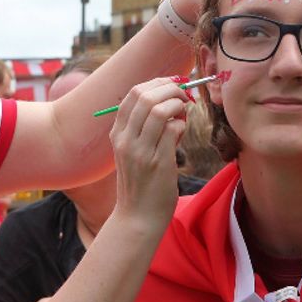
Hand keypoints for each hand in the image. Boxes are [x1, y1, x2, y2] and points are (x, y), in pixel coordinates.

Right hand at [107, 77, 185, 230]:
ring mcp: (140, 151)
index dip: (156, 83)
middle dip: (169, 89)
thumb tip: (172, 106)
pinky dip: (181, 124)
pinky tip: (182, 133)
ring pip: (159, 109)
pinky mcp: (158, 162)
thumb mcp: (133, 152)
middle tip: (184, 95)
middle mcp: (125, 139)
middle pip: (145, 96)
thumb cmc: (140, 184)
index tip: (172, 84)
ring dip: (177, 104)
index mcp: (117, 133)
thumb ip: (146, 129)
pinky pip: (173, 129)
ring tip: (184, 113)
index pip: (133, 94)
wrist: (137, 218)